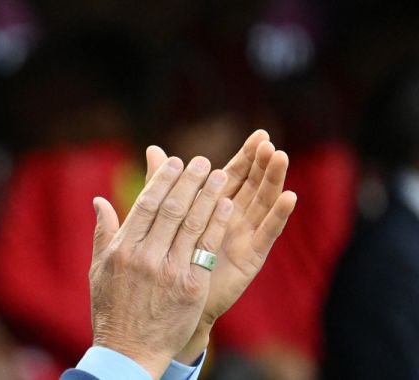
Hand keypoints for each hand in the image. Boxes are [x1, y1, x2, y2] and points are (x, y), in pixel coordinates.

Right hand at [90, 155, 233, 378]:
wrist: (129, 350)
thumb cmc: (112, 308)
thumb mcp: (98, 269)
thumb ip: (103, 232)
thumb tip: (99, 200)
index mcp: (122, 249)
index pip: (146, 204)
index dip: (162, 179)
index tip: (174, 161)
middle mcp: (145, 256)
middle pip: (171, 209)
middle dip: (189, 181)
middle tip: (202, 162)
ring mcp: (169, 271)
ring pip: (192, 224)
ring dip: (208, 196)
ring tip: (220, 176)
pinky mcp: (190, 286)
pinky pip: (206, 248)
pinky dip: (216, 224)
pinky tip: (225, 206)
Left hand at [145, 130, 296, 362]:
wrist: (168, 300)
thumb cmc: (165, 258)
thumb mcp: (163, 216)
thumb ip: (161, 184)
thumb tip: (153, 149)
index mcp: (214, 206)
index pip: (235, 174)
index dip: (248, 156)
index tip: (260, 134)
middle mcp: (234, 218)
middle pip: (253, 184)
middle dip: (263, 163)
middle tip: (271, 142)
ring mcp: (245, 236)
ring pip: (263, 203)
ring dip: (273, 180)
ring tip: (280, 158)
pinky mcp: (251, 257)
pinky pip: (267, 233)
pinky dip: (279, 215)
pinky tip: (289, 196)